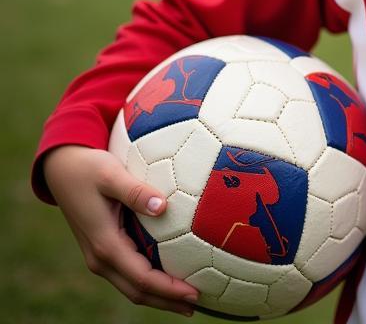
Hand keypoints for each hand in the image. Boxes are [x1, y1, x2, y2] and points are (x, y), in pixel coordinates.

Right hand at [44, 145, 199, 315]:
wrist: (61, 168)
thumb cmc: (88, 168)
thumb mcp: (111, 174)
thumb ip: (136, 192)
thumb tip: (162, 207)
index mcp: (105, 244)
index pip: (141, 278)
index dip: (168, 289)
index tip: (194, 293)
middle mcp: (100, 257)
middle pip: (137, 291)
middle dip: (166, 301)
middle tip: (196, 305)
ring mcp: (99, 256)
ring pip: (131, 286)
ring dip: (158, 295)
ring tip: (186, 298)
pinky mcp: (103, 249)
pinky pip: (128, 273)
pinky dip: (148, 281)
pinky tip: (167, 276)